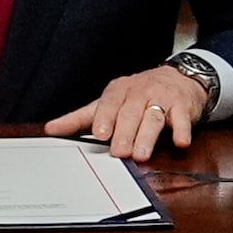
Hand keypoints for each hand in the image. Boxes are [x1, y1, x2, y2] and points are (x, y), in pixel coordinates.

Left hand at [45, 63, 207, 160]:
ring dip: (148, 136)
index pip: (109, 104)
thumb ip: (80, 118)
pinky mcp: (182, 106)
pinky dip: (182, 130)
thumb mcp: (108, 102)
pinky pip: (182, 118)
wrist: (178, 78)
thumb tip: (50, 129)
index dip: (105, 118)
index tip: (100, 133)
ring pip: (154, 117)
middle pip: (131, 113)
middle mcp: (139, 93)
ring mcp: (162, 98)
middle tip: (119, 152)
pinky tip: (180, 142)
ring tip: (142, 155)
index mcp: (118, 91)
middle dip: (125, 133)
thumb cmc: (137, 95)